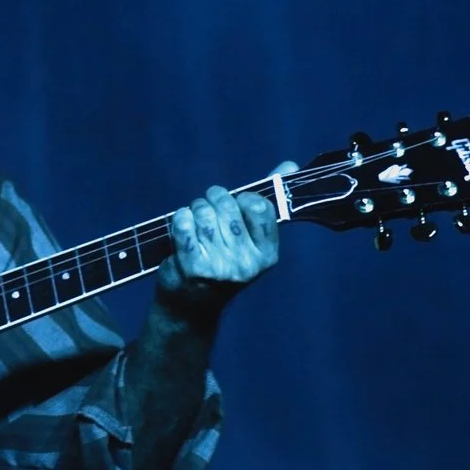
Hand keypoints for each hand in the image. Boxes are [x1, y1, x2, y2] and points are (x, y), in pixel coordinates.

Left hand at [154, 163, 293, 321]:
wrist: (190, 305)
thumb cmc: (221, 262)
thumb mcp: (248, 237)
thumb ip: (266, 201)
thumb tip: (290, 165)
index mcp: (267, 254)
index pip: (258, 206)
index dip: (241, 198)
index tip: (234, 205)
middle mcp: (247, 264)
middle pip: (227, 205)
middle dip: (212, 200)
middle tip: (207, 211)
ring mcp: (220, 268)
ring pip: (203, 212)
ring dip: (194, 210)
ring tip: (194, 223)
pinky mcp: (193, 268)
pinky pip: (184, 224)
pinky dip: (179, 219)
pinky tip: (180, 228)